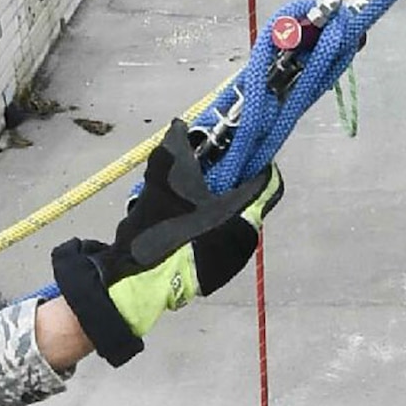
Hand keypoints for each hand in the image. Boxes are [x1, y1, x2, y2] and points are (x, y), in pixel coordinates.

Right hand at [50, 120, 282, 364]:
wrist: (137, 279)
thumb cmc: (159, 226)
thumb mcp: (165, 176)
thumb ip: (177, 145)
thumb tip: (180, 126)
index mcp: (242, 214)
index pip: (268, 181)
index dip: (255, 161)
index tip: (237, 149)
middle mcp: (245, 238)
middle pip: (249, 200)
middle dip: (229, 183)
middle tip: (204, 170)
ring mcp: (232, 260)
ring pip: (233, 221)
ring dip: (216, 205)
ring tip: (186, 197)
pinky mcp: (216, 274)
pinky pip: (220, 240)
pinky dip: (207, 226)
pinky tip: (180, 223)